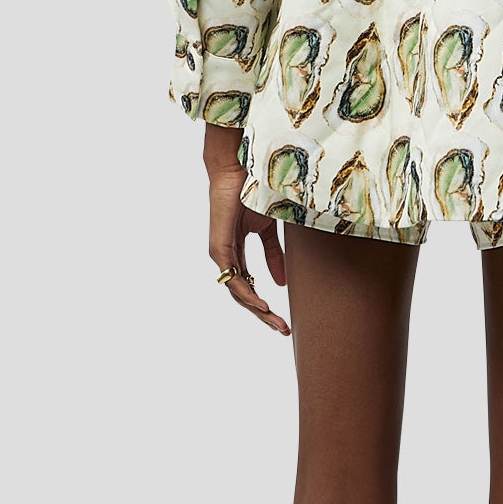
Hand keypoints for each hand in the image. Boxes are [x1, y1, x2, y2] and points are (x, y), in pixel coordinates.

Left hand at [202, 122, 291, 336]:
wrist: (240, 173)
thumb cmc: (253, 195)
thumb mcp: (269, 231)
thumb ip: (274, 256)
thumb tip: (281, 284)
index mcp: (237, 254)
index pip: (251, 287)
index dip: (266, 306)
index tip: (284, 321)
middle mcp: (226, 258)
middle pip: (245, 296)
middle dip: (264, 315)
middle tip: (283, 330)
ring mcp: (221, 255)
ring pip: (238, 292)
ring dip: (257, 309)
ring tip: (275, 321)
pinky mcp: (219, 249)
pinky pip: (233, 278)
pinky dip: (248, 292)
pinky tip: (261, 304)